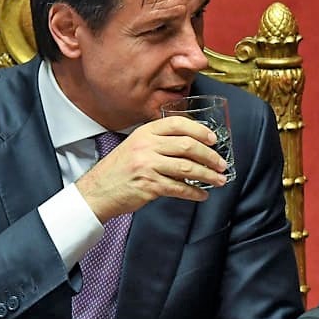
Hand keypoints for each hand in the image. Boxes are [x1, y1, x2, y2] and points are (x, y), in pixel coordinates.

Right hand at [76, 117, 227, 221]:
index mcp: (145, 132)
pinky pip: (179, 188)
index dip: (200, 130)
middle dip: (210, 156)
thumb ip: (159, 141)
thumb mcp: (136, 145)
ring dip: (208, 175)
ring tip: (219, 180)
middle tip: (221, 164)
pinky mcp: (149, 185)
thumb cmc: (120, 169)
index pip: (178, 124)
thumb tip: (193, 145)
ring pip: (187, 167)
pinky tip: (202, 195)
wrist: (98, 191)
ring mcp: (147, 165)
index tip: (213, 139)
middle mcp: (146, 145)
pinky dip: (194, 192)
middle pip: (188, 145)